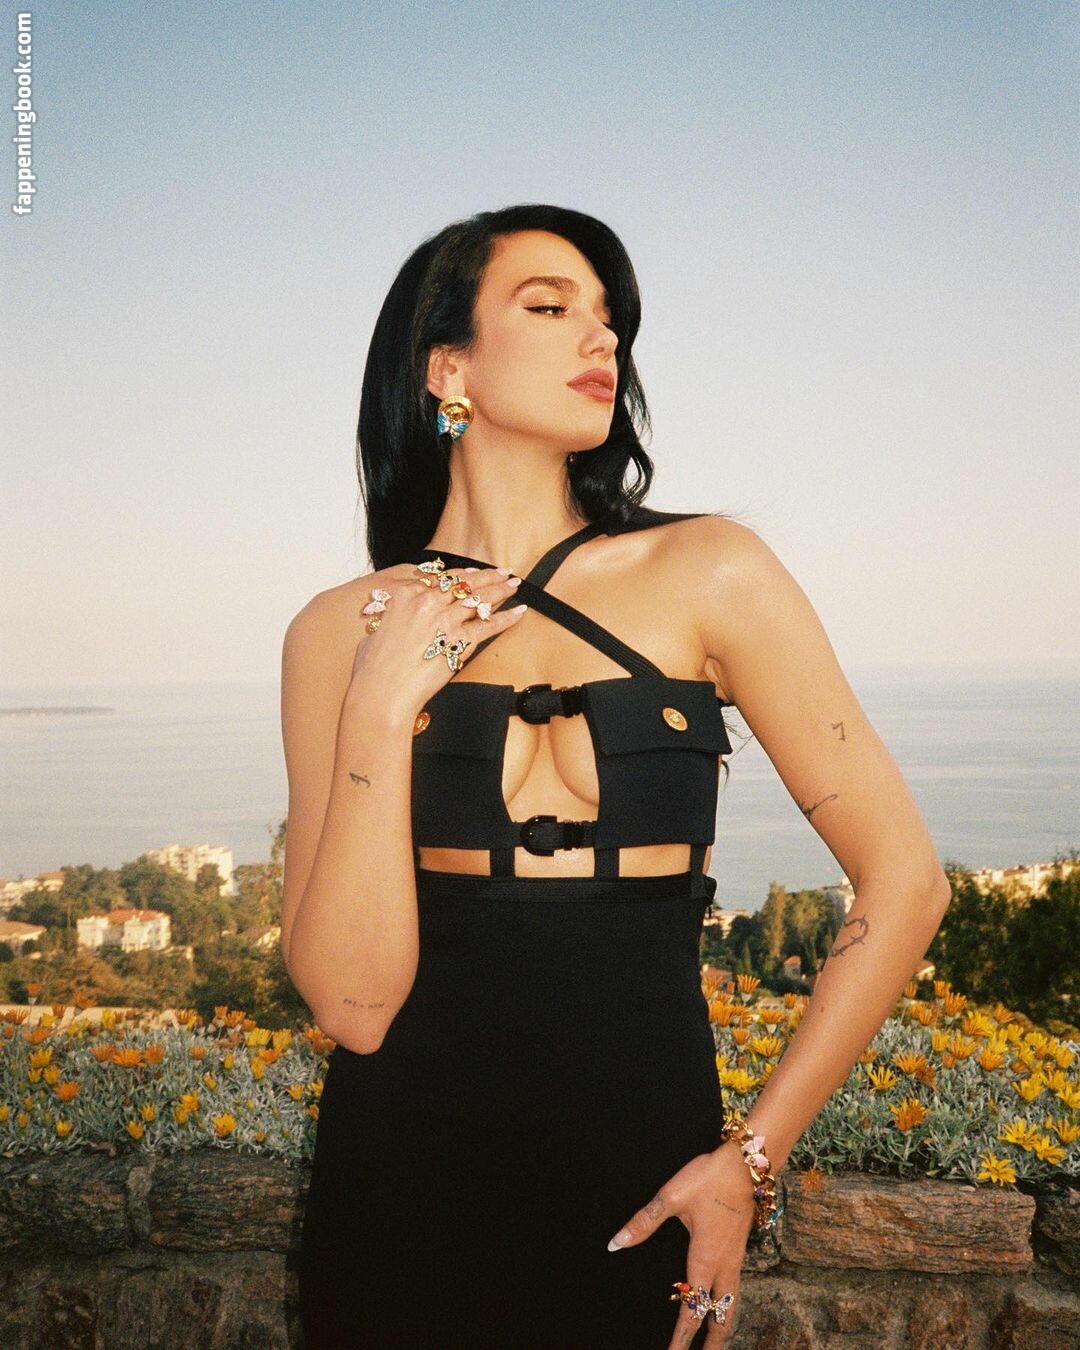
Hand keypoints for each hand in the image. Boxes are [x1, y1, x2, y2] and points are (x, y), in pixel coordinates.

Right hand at [348, 562, 526, 709]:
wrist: (382, 693)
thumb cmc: (373, 671)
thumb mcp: (373, 635)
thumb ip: (388, 623)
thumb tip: (391, 623)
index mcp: (405, 596)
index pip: (440, 579)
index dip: (460, 575)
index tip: (472, 573)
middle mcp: (426, 603)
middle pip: (464, 584)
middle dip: (486, 576)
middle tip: (502, 572)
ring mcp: (445, 621)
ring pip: (479, 599)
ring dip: (500, 590)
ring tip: (514, 584)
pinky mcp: (460, 642)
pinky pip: (489, 625)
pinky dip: (507, 618)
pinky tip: (519, 611)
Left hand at [606, 1142, 755, 1347]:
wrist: (747, 1163)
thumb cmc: (709, 1179)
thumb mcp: (671, 1197)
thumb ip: (644, 1222)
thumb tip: (616, 1243)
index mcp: (705, 1260)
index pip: (693, 1309)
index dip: (682, 1336)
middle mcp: (724, 1266)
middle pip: (721, 1316)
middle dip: (712, 1342)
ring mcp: (735, 1258)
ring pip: (733, 1303)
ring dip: (723, 1325)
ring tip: (716, 1341)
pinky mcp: (740, 1247)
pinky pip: (736, 1287)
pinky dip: (729, 1305)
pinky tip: (723, 1300)